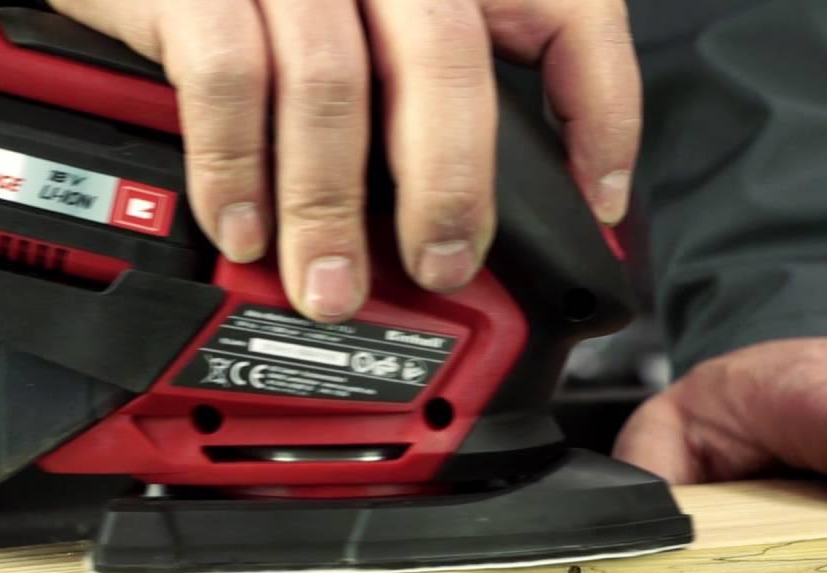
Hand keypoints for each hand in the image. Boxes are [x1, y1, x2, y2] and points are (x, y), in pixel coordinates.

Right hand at [46, 0, 640, 320]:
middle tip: (441, 269)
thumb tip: (499, 192)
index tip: (599, 202)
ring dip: (333, 208)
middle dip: (452, 185)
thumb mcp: (375, 13)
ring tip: (331, 290)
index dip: (601, 110)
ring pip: (333, 84)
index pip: (567, 8)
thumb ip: (434, 76)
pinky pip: (225, 78)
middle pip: (447, 60)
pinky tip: (244, 230)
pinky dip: (236, 169)